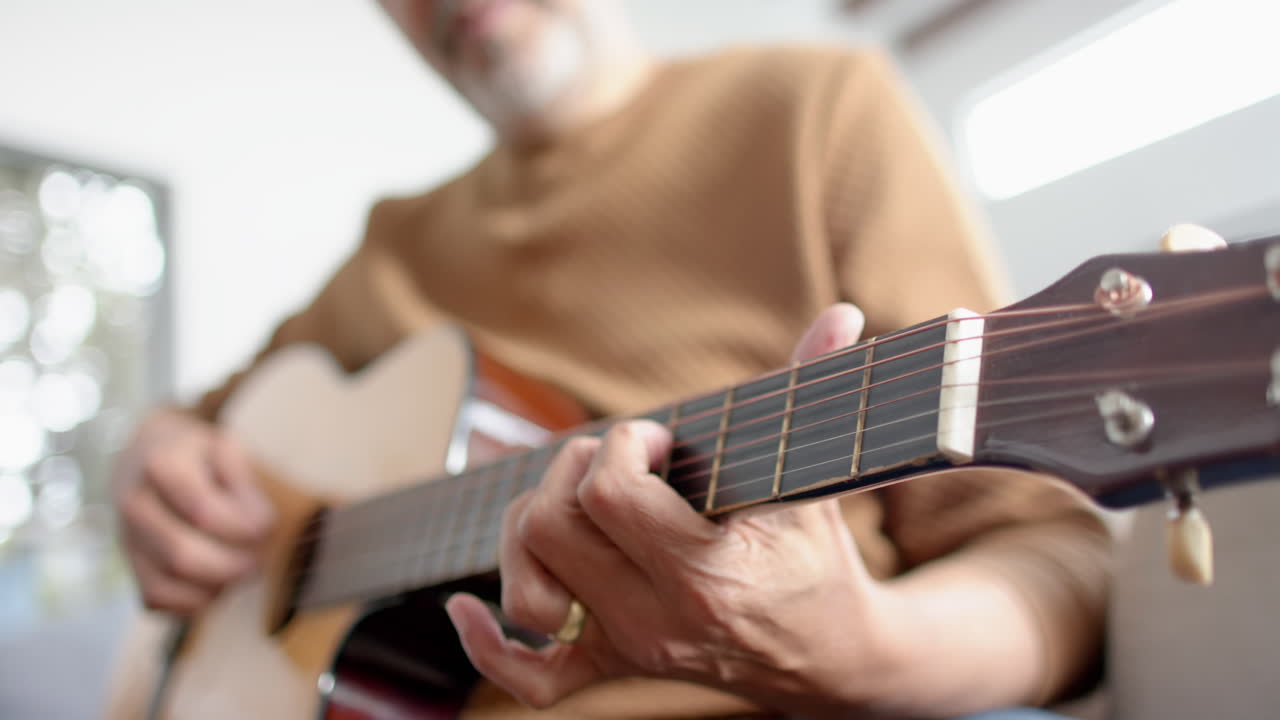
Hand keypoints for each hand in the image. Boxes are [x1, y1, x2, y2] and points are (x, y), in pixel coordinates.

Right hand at [113, 408, 273, 613]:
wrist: (145, 456)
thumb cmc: (198, 455)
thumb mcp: (225, 448)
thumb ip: (244, 483)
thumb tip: (257, 526)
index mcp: (161, 465)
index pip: (204, 513)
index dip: (243, 528)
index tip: (267, 525)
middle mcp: (135, 504)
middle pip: (181, 556)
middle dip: (230, 565)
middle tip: (259, 559)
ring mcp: (126, 537)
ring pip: (166, 584)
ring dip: (214, 586)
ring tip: (240, 570)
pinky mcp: (129, 564)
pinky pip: (155, 600)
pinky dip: (192, 602)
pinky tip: (218, 584)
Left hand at [447, 304, 905, 713]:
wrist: (833, 660)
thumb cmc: (820, 559)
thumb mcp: (818, 479)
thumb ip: (815, 393)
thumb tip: (841, 316)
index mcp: (706, 572)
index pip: (610, 493)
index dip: (623, 445)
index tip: (660, 439)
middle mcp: (657, 620)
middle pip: (552, 527)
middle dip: (573, 471)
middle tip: (619, 461)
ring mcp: (629, 650)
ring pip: (525, 585)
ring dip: (530, 528)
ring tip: (579, 504)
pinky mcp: (613, 670)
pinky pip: (529, 678)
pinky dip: (487, 645)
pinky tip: (462, 609)